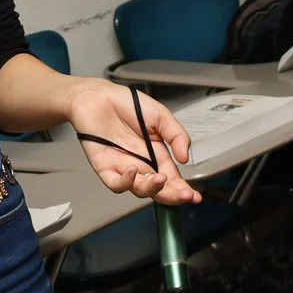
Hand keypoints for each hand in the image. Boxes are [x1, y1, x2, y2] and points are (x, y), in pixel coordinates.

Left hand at [69, 80, 199, 205]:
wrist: (98, 96)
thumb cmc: (126, 104)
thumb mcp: (161, 115)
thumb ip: (176, 135)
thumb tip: (185, 158)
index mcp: (157, 155)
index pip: (172, 178)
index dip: (182, 189)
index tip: (194, 196)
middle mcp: (141, 164)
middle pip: (158, 189)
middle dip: (172, 195)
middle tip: (183, 195)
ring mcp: (123, 168)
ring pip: (139, 190)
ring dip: (152, 189)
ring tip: (161, 179)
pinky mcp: (105, 167)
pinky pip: (115, 183)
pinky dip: (125, 182)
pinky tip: (133, 171)